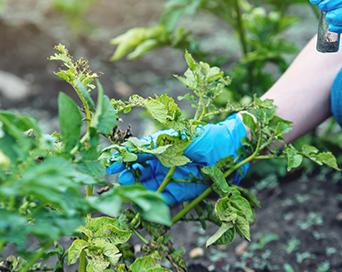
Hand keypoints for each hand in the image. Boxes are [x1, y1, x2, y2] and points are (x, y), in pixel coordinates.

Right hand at [105, 113, 248, 203]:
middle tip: (120, 183)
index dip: (123, 159)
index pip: (137, 153)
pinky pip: (170, 197)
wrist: (232, 147)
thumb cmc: (204, 137)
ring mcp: (175, 177)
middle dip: (130, 178)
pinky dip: (161, 202)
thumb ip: (156, 144)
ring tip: (132, 196)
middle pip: (142, 172)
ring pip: (154, 187)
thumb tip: (132, 148)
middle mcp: (166, 162)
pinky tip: (152, 204)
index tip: (109, 164)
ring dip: (143, 192)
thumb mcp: (178, 138)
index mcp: (162, 146)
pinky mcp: (187, 190)